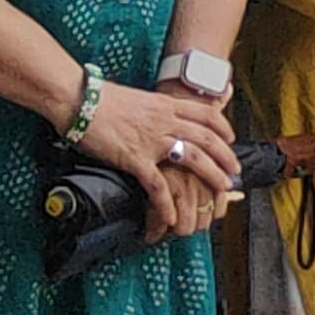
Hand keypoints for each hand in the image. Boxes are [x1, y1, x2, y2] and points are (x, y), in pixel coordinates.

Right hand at [70, 81, 240, 245]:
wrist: (78, 99)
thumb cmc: (100, 97)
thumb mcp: (137, 98)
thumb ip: (153, 109)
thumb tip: (156, 116)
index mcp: (166, 104)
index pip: (206, 114)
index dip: (223, 127)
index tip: (231, 138)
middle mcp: (166, 121)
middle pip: (207, 138)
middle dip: (226, 155)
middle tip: (235, 170)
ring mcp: (153, 140)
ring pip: (194, 158)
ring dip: (212, 175)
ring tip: (223, 188)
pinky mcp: (135, 159)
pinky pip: (158, 186)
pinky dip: (167, 204)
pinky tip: (173, 217)